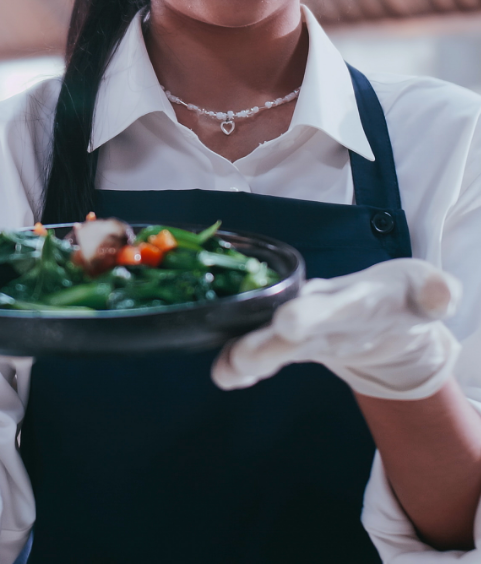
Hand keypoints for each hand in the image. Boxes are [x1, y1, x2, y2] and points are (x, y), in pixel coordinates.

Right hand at [213, 258, 461, 399]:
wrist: (383, 309)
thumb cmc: (405, 296)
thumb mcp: (430, 292)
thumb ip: (438, 292)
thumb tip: (441, 296)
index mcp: (356, 296)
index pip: (336, 303)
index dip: (312, 312)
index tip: (286, 322)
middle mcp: (321, 306)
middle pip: (291, 322)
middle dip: (267, 337)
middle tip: (243, 355)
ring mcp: (304, 326)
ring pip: (268, 337)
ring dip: (248, 352)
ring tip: (227, 371)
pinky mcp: (294, 345)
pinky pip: (265, 355)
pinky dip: (244, 365)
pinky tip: (227, 376)